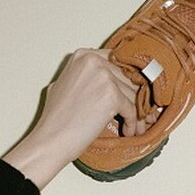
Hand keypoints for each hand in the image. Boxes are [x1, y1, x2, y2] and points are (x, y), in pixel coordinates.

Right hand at [2, 48, 161, 187]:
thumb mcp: (67, 84)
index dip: (128, 81)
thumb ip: (87, 76)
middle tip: (142, 114)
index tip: (135, 94)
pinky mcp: (111, 95)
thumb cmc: (58, 119)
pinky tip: (128, 132)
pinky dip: (132, 123)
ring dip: (137, 113)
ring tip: (136, 126)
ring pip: (132, 94)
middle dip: (136, 98)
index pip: (118, 63)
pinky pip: (132, 109)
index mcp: (84, 56)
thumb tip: (106, 80)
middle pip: (128, 79)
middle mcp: (94, 61)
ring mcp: (103, 76)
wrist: (52, 139)